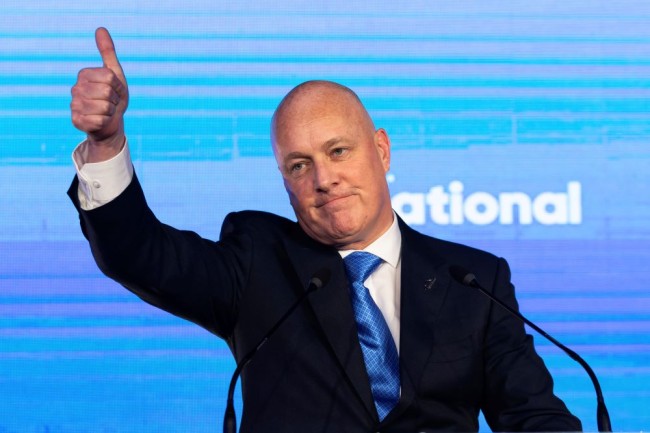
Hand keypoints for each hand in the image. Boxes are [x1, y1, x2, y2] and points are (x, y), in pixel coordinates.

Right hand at [70, 27, 128, 161]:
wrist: (110, 123)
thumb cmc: (113, 97)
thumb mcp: (115, 74)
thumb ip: (108, 52)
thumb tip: (100, 28)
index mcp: (84, 74)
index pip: (110, 77)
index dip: (119, 87)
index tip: (115, 90)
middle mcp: (75, 88)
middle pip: (107, 92)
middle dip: (115, 100)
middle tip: (111, 102)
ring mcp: (74, 105)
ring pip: (104, 108)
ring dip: (111, 112)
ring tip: (106, 111)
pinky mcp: (76, 121)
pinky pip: (100, 121)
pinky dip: (105, 122)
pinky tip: (100, 121)